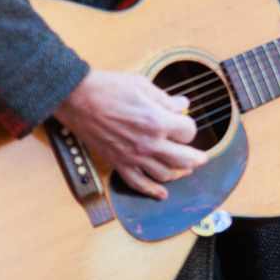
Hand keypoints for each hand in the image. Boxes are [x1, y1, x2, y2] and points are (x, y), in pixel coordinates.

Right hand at [53, 70, 206, 199]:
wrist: (77, 98)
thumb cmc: (109, 88)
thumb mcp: (143, 86)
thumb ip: (166, 99)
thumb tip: (183, 103)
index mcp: (157, 121)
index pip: (188, 131)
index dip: (189, 126)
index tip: (184, 123)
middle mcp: (148, 143)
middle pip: (183, 158)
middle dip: (196, 158)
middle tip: (202, 158)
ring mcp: (133, 156)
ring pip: (164, 173)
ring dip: (178, 173)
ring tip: (185, 170)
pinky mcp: (117, 163)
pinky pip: (138, 183)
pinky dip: (151, 191)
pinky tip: (161, 194)